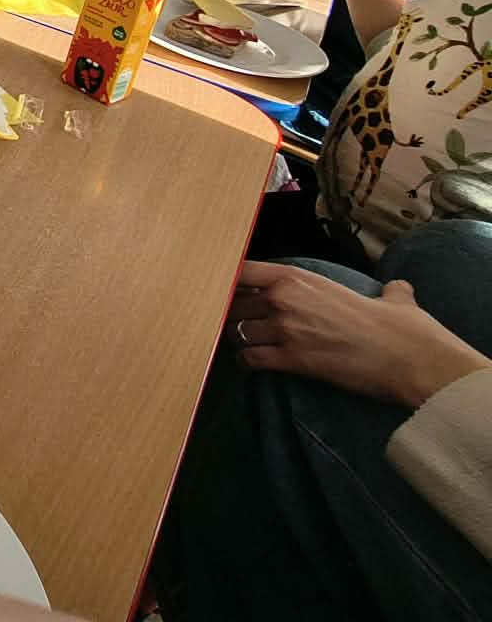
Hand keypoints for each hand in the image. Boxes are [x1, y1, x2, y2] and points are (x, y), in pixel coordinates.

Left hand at [228, 264, 489, 407]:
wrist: (411, 358)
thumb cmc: (401, 327)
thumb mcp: (390, 297)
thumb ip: (386, 290)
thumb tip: (399, 287)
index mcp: (298, 277)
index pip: (241, 269)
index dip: (228, 279)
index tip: (223, 288)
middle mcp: (283, 299)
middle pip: (232, 302)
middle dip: (232, 313)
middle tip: (237, 322)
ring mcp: (284, 330)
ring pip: (236, 331)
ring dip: (239, 339)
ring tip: (247, 343)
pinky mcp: (290, 360)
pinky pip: (250, 360)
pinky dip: (248, 363)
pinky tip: (254, 364)